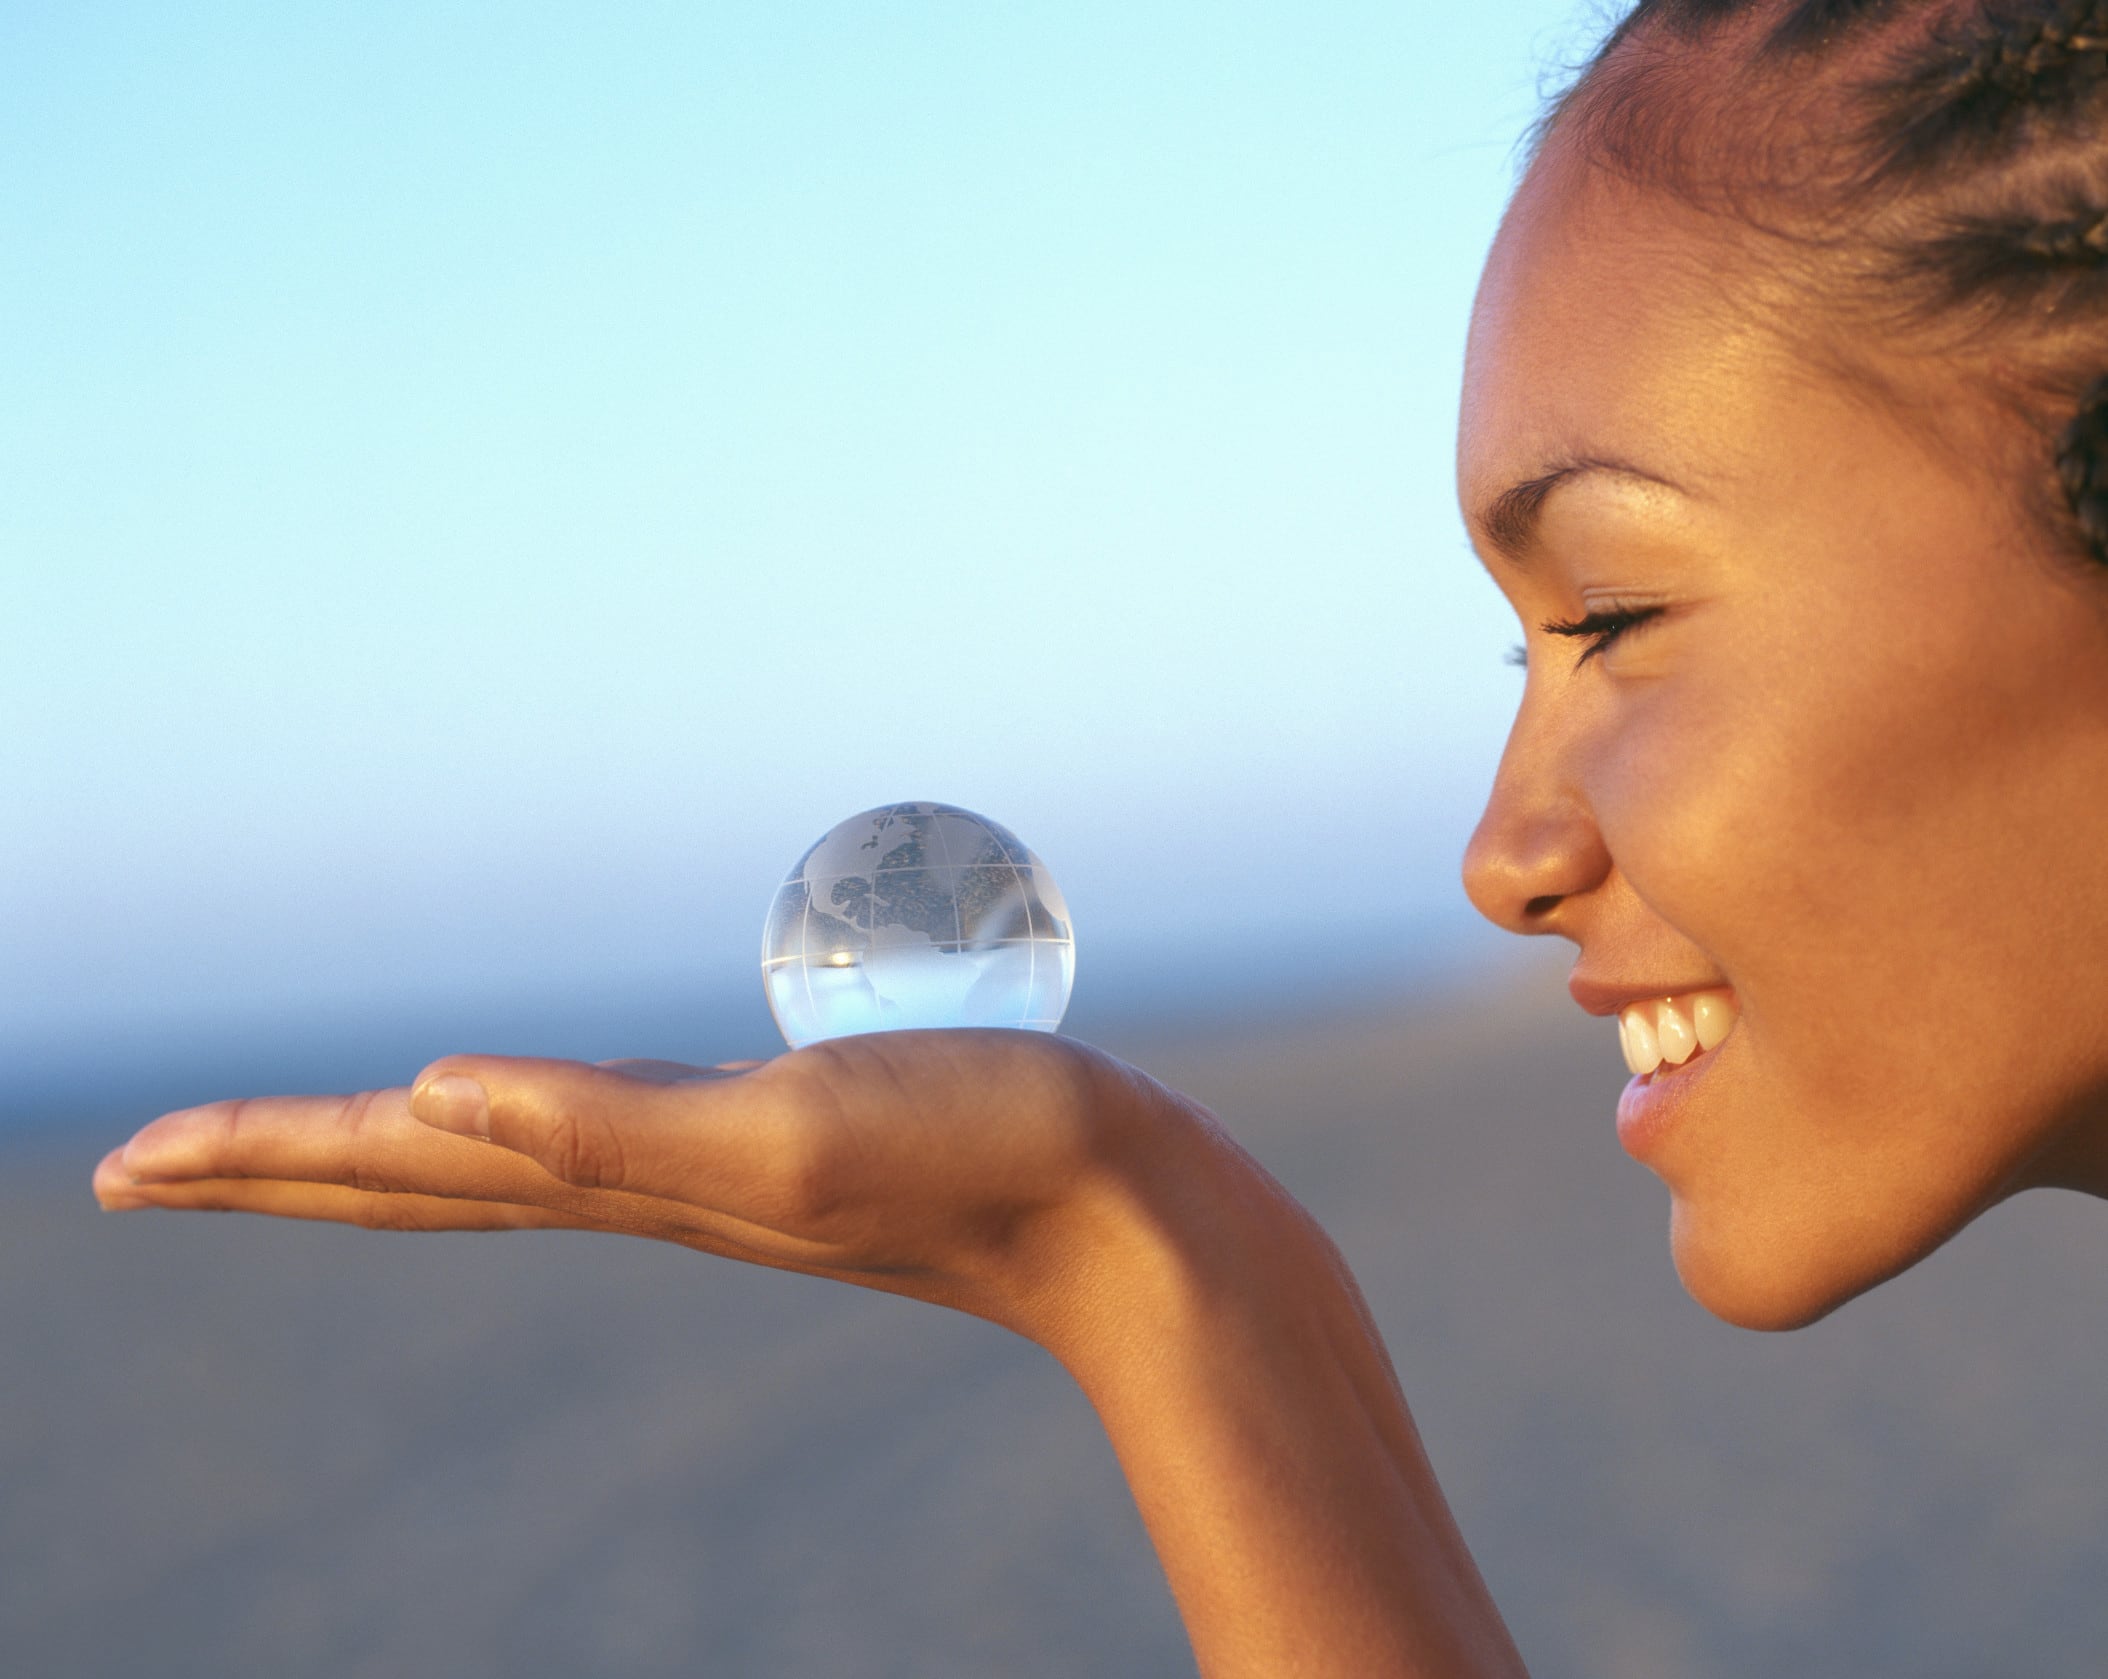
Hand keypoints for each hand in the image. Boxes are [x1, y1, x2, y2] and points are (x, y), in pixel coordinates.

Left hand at [94, 1030, 1218, 1346]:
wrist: (1131, 1222)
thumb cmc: (982, 1161)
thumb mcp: (786, 1140)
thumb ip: (610, 1124)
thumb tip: (428, 1098)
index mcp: (631, 1179)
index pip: (399, 1171)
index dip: (255, 1162)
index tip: (122, 1166)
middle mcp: (651, 1183)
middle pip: (420, 1181)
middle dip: (276, 1173)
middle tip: (142, 1170)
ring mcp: (716, 1172)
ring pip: (502, 1164)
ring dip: (385, 1155)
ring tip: (307, 1148)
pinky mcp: (785, 1145)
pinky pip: (608, 1132)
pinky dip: (527, 1122)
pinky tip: (535, 1112)